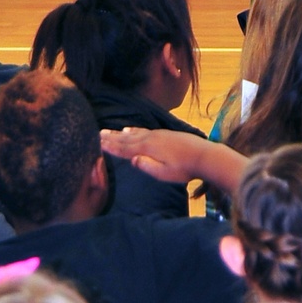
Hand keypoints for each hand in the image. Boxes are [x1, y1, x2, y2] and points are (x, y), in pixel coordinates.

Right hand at [100, 127, 248, 195]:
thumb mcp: (165, 173)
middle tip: (97, 134)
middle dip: (111, 137)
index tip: (97, 143)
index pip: (125, 148)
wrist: (204, 156)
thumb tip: (132, 159)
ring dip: (120, 133)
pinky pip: (144, 130)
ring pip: (134, 133)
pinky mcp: (165, 134)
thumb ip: (148, 166)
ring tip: (108, 131)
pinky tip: (130, 129)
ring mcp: (158, 134)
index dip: (111, 146)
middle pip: (126, 139)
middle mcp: (150, 139)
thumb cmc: (184, 169)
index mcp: (148, 149)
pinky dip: (134, 129)